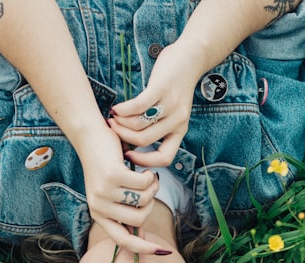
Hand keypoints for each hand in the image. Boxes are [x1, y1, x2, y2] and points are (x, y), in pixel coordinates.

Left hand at [75, 126, 164, 253]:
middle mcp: (99, 206)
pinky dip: (149, 175)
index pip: (122, 240)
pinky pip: (144, 183)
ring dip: (151, 186)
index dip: (142, 248)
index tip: (161, 251)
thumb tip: (140, 235)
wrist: (91, 137)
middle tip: (149, 186)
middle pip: (139, 219)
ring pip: (144, 200)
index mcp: (98, 215)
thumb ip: (124, 212)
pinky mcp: (113, 175)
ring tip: (146, 175)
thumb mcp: (112, 193)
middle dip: (151, 203)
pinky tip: (143, 167)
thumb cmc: (106, 165)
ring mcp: (104, 192)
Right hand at [108, 41, 196, 168]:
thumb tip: (133, 142)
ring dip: (121, 123)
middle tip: (113, 129)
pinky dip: (123, 109)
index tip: (128, 154)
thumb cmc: (176, 87)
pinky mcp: (162, 88)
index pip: (165, 158)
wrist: (191, 58)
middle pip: (144, 140)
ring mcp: (171, 105)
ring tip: (114, 117)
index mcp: (180, 131)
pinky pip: (137, 106)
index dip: (144, 161)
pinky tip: (116, 108)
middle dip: (124, 137)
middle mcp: (178, 121)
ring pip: (138, 124)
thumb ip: (160, 127)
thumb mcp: (174, 112)